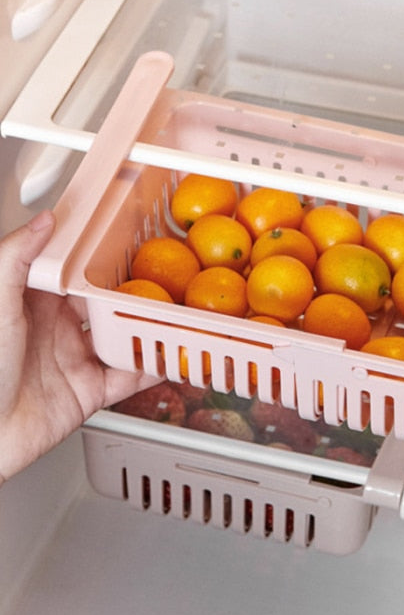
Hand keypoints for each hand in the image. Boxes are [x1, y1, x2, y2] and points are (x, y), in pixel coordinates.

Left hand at [0, 211, 155, 484]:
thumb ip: (16, 259)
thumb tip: (44, 222)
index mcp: (34, 305)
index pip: (76, 274)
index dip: (102, 260)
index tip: (130, 243)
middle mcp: (57, 330)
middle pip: (107, 305)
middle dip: (135, 292)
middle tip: (166, 277)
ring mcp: (75, 361)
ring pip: (123, 339)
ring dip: (149, 329)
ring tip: (176, 314)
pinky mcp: (88, 392)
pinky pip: (129, 378)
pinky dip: (152, 370)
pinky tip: (171, 358)